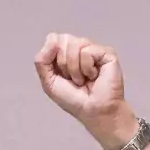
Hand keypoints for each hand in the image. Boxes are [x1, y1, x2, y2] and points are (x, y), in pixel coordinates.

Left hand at [33, 33, 136, 149]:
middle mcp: (80, 48)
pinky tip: (94, 76)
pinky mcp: (107, 53)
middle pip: (62, 39)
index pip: (53, 38)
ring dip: (74, 68)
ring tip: (83, 79)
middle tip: (73, 79)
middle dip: (63, 63)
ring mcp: (94, 50)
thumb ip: (42, 60)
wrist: (93, 111)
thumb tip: (52, 39)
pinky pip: (87, 52)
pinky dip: (86, 68)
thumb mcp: (48, 81)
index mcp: (66, 53)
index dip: (52, 56)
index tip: (61, 74)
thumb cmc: (75, 100)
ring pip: (75, 44)